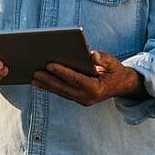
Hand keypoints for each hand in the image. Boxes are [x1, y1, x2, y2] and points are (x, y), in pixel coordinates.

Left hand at [31, 50, 147, 105]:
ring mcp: (82, 100)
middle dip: (48, 80)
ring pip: (61, 92)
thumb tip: (92, 54)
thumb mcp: (113, 63)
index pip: (75, 79)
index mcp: (95, 88)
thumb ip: (103, 59)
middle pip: (64, 88)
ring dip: (46, 85)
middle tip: (34, 72)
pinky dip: (51, 87)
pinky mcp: (78, 99)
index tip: (49, 65)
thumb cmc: (115, 71)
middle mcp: (87, 97)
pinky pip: (62, 93)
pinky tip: (39, 82)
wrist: (121, 85)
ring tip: (32, 78)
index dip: (62, 72)